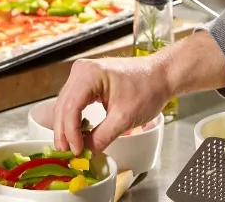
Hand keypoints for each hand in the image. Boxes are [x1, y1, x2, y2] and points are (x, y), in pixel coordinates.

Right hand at [52, 56, 174, 154]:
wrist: (161, 75)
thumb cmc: (148, 89)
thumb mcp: (125, 118)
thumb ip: (102, 136)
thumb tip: (85, 152)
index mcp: (90, 74)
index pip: (71, 107)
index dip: (71, 132)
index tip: (76, 151)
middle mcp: (81, 70)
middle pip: (64, 106)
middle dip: (65, 132)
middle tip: (68, 154)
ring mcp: (83, 73)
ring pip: (65, 104)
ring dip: (67, 126)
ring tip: (71, 146)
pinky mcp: (87, 80)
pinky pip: (73, 101)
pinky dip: (73, 118)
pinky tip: (76, 133)